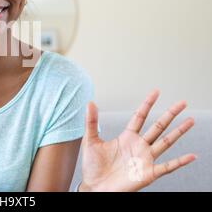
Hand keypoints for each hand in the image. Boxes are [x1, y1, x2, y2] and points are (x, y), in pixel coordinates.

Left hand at [79, 89, 195, 191]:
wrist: (94, 187)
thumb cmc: (93, 166)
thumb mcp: (91, 140)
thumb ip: (91, 122)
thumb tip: (90, 103)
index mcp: (127, 137)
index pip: (140, 117)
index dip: (148, 104)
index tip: (156, 92)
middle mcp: (139, 146)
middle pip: (158, 126)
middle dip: (170, 114)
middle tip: (182, 103)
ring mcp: (145, 159)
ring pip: (165, 142)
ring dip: (179, 132)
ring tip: (190, 121)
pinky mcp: (148, 173)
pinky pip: (167, 167)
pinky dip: (180, 162)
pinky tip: (191, 156)